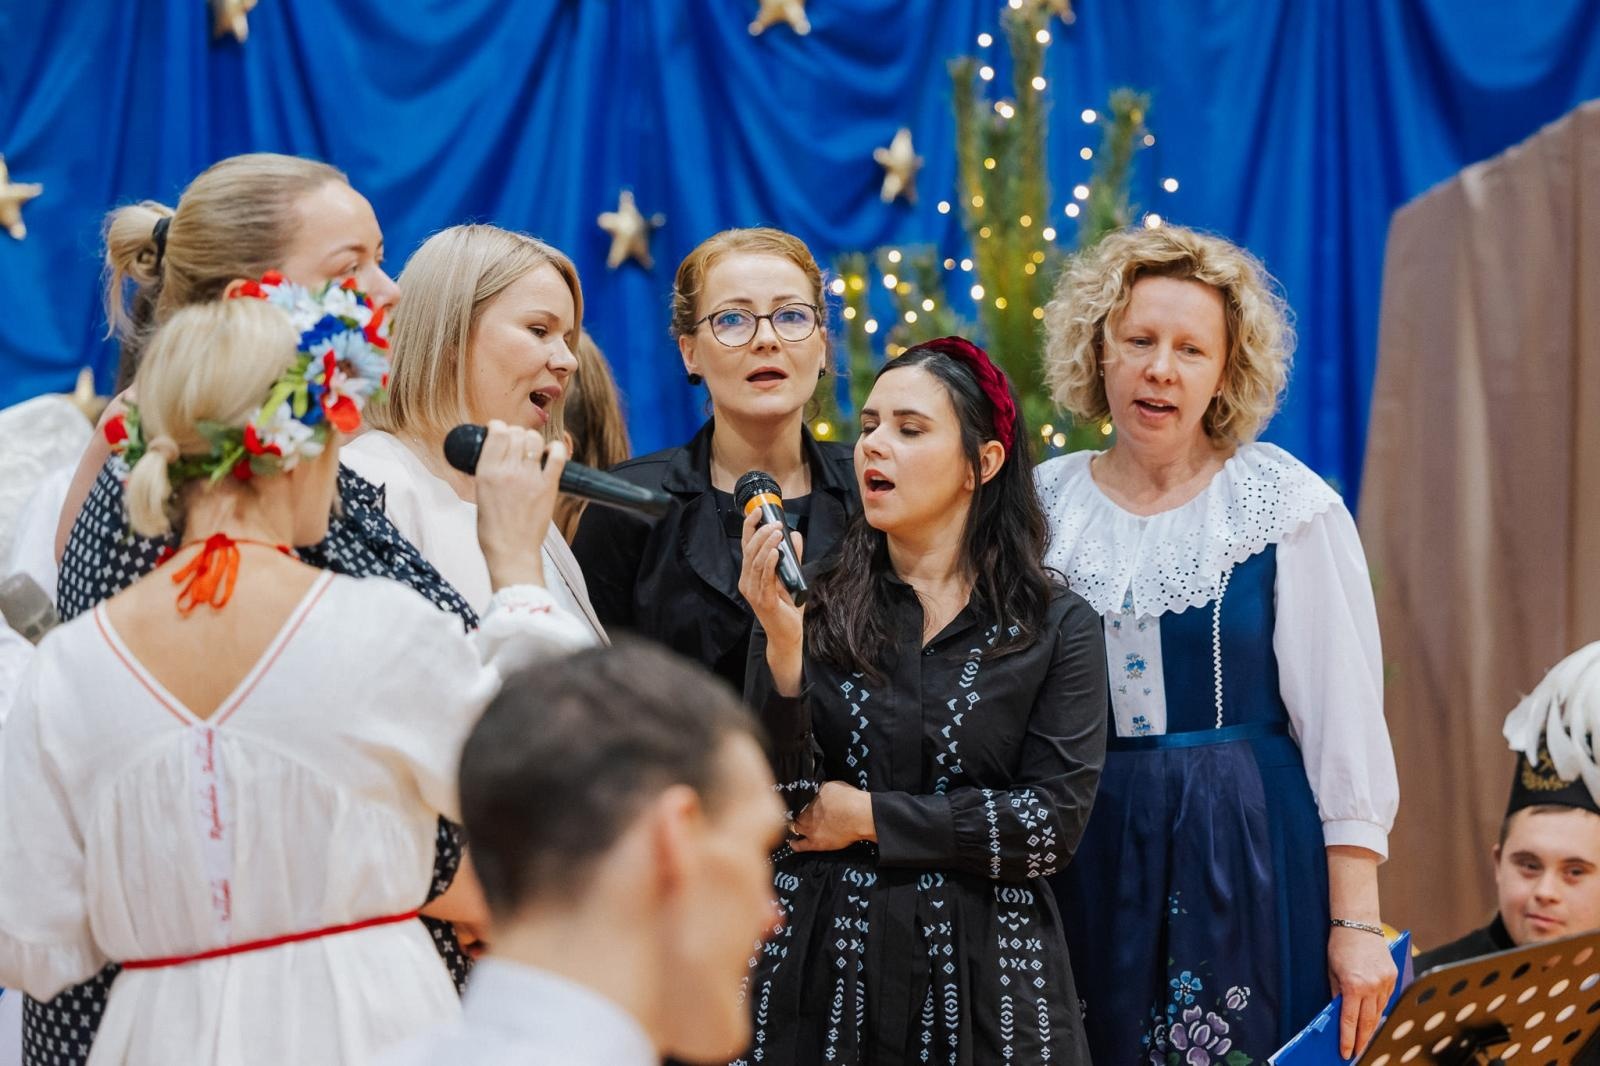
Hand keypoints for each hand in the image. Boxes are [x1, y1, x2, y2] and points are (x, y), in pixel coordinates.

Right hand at [474, 419, 568, 590]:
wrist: (511, 552)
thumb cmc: (493, 531)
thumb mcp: (479, 496)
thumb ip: (488, 473)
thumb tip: (495, 458)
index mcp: (487, 473)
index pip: (496, 433)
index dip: (499, 427)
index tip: (500, 430)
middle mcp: (508, 471)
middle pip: (516, 433)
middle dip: (516, 433)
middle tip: (517, 443)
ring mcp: (529, 478)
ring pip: (534, 440)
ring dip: (533, 440)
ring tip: (532, 449)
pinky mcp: (548, 487)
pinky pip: (557, 456)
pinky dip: (556, 449)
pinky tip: (552, 452)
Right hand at [737, 508, 804, 693]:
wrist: (787, 635)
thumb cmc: (787, 608)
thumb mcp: (791, 577)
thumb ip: (793, 557)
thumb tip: (796, 534)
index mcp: (750, 575)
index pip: (746, 546)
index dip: (749, 527)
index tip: (758, 511)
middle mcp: (747, 582)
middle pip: (749, 551)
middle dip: (760, 533)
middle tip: (775, 522)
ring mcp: (753, 592)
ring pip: (756, 562)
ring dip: (766, 545)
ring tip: (778, 533)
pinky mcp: (763, 600)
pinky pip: (764, 577)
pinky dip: (770, 563)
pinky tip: (776, 552)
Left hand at [790, 781, 874, 851]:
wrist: (859, 817)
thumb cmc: (849, 800)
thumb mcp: (831, 786)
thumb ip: (821, 789)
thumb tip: (818, 789)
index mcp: (809, 801)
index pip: (799, 802)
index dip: (801, 804)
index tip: (803, 804)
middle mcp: (806, 816)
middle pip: (796, 815)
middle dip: (797, 814)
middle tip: (799, 814)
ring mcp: (810, 830)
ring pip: (796, 829)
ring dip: (795, 827)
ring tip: (793, 827)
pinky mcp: (816, 844)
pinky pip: (800, 846)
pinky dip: (795, 844)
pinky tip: (792, 843)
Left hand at [1328, 925, 1396, 1058]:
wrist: (1358, 923)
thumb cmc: (1339, 945)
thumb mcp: (1331, 972)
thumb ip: (1336, 995)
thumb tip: (1338, 1016)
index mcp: (1353, 985)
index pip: (1350, 1020)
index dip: (1348, 1039)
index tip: (1346, 1053)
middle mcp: (1372, 986)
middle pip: (1369, 1021)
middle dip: (1363, 1039)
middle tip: (1358, 1052)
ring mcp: (1385, 981)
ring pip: (1379, 1012)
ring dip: (1372, 1026)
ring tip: (1365, 1039)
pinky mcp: (1393, 976)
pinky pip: (1386, 999)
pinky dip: (1379, 1009)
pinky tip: (1374, 1017)